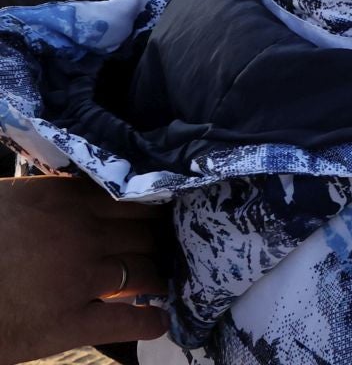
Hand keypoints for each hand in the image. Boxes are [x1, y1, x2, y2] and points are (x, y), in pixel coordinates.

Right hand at [0, 174, 168, 363]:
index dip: (149, 209)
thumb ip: (48, 198)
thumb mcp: (8, 202)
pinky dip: (151, 322)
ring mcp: (79, 278)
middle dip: (160, 241)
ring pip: (146, 272)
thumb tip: (75, 195)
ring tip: (167, 281)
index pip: (131, 198)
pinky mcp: (67, 323)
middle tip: (170, 249)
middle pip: (145, 233)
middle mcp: (81, 233)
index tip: (160, 216)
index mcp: (64, 199)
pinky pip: (129, 321)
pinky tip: (161, 322)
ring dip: (161, 276)